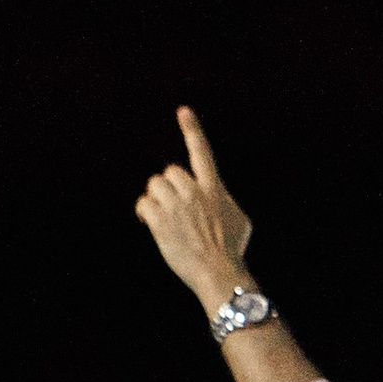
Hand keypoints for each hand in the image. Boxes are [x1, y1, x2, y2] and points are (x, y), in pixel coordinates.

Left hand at [136, 106, 254, 305]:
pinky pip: (143, 203)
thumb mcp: (239, 219)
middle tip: (171, 205)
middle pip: (170, 171)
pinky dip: (143, 211)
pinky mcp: (160, 221)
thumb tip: (216, 197)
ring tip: (160, 214)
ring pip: (154, 184)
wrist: (219, 271)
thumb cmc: (231, 249)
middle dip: (167, 186)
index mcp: (213, 189)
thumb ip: (223, 201)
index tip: (183, 111)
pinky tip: (148, 221)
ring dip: (154, 198)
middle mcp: (194, 192)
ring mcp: (176, 206)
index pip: (201, 152)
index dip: (192, 129)